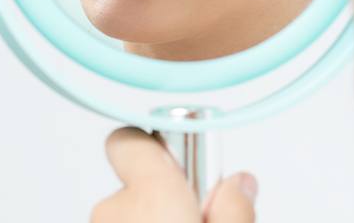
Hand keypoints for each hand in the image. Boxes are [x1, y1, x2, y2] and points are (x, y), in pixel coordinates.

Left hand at [90, 127, 256, 221]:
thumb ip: (235, 206)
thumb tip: (238, 184)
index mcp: (151, 198)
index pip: (130, 139)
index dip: (153, 142)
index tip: (181, 158)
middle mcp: (114, 212)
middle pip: (140, 182)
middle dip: (166, 194)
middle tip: (198, 216)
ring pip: (132, 212)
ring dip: (155, 218)